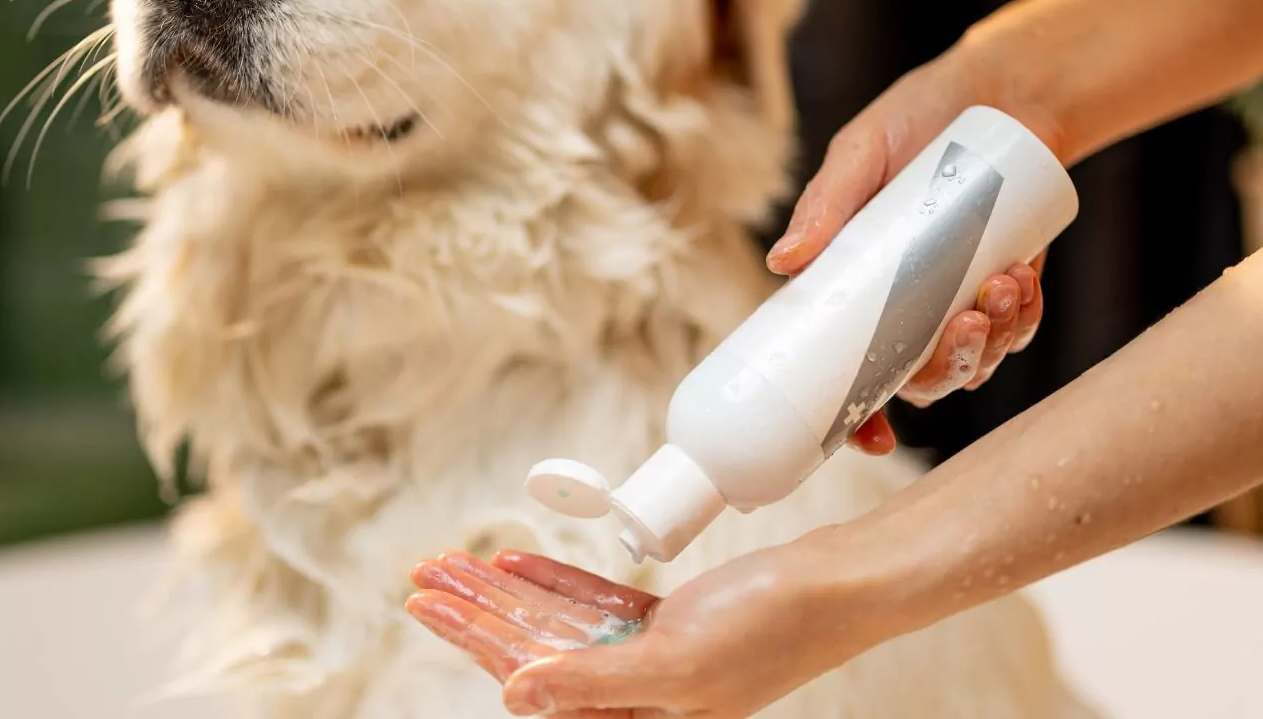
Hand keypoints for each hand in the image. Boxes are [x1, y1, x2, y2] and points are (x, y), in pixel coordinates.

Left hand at [406, 540, 886, 717]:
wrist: (840, 585)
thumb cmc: (774, 628)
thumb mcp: (675, 663)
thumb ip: (592, 682)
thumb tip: (517, 694)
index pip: (532, 682)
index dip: (475, 640)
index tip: (427, 604)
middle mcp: (637, 697)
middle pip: (534, 652)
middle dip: (475, 614)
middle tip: (422, 576)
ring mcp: (651, 658)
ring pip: (557, 626)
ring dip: (504, 594)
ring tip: (452, 565)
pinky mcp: (668, 624)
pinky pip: (595, 606)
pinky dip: (554, 585)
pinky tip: (513, 566)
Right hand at [769, 57, 1054, 453]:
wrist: (1001, 90)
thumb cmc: (917, 116)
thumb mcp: (862, 153)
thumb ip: (826, 204)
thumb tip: (781, 262)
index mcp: (857, 288)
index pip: (846, 371)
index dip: (856, 418)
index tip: (872, 439)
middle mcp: (905, 307)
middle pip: (920, 379)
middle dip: (947, 367)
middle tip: (968, 321)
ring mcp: (959, 300)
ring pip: (973, 361)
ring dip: (992, 340)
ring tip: (1004, 284)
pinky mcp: (1009, 287)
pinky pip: (1019, 330)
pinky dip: (1025, 316)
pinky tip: (1023, 277)